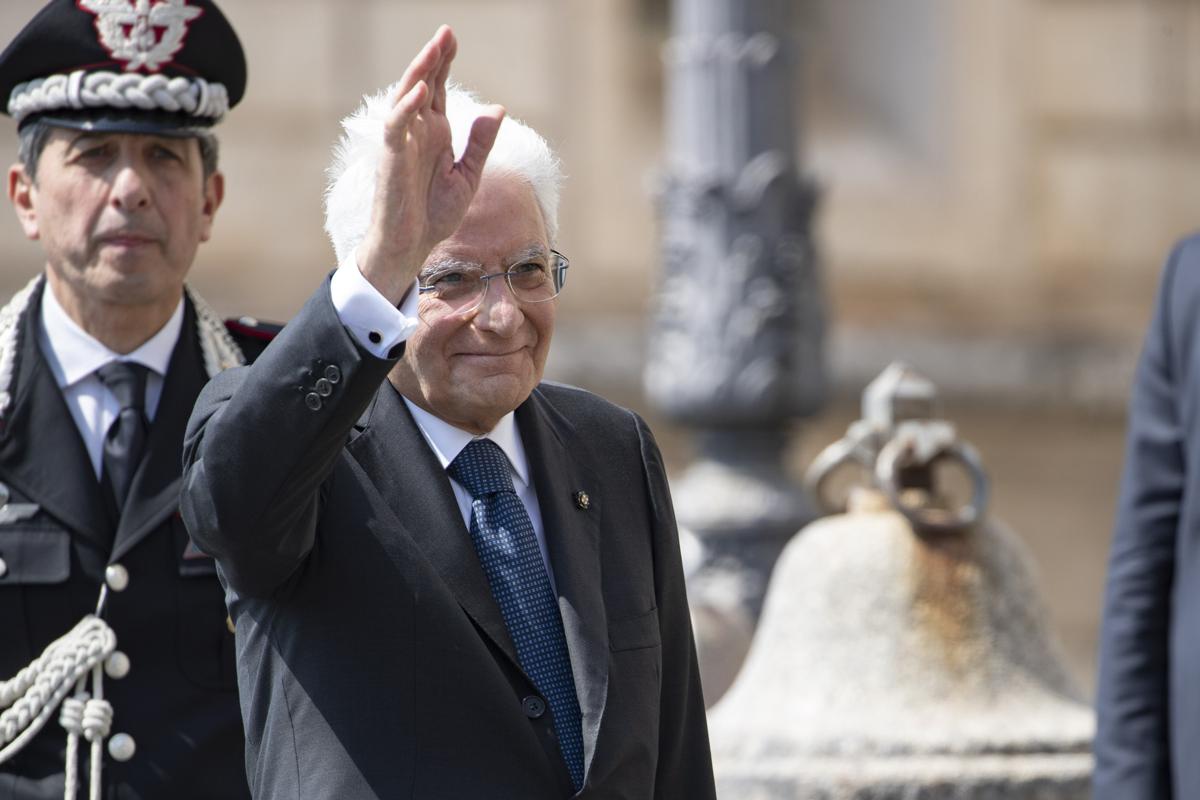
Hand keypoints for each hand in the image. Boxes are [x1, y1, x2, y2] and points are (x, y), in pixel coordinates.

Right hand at [356, 26, 504, 303]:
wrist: (414, 245)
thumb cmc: (435, 213)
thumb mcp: (468, 175)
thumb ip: (481, 143)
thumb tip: (498, 109)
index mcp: (436, 133)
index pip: (437, 88)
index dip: (443, 63)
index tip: (452, 38)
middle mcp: (417, 132)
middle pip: (422, 85)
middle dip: (433, 58)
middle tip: (446, 33)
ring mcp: (402, 143)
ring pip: (405, 98)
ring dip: (418, 73)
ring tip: (434, 49)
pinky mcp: (392, 159)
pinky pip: (396, 127)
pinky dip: (406, 107)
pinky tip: (420, 91)